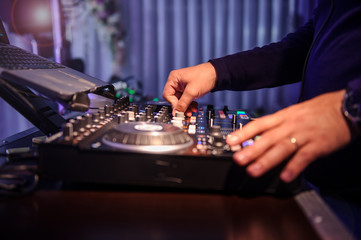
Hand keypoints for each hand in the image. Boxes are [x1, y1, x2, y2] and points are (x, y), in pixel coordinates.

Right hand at [163, 62, 216, 115]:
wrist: (216, 74)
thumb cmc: (204, 76)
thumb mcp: (191, 92)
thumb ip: (182, 104)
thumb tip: (176, 113)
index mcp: (174, 78)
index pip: (167, 95)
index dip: (173, 104)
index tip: (179, 112)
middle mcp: (176, 81)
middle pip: (174, 98)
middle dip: (181, 106)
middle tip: (187, 113)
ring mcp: (182, 85)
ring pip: (180, 100)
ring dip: (186, 106)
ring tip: (192, 110)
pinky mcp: (188, 88)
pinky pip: (185, 99)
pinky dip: (189, 103)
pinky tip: (194, 106)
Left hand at [226, 90, 355, 181]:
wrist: (346, 105)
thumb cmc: (319, 110)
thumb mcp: (295, 112)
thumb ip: (278, 124)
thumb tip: (261, 135)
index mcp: (284, 116)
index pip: (259, 124)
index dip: (244, 132)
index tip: (230, 141)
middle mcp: (291, 125)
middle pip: (267, 138)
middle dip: (251, 150)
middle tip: (237, 159)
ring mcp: (304, 135)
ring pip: (282, 148)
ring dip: (266, 161)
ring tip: (253, 171)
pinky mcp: (319, 145)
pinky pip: (304, 157)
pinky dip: (294, 167)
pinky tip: (285, 176)